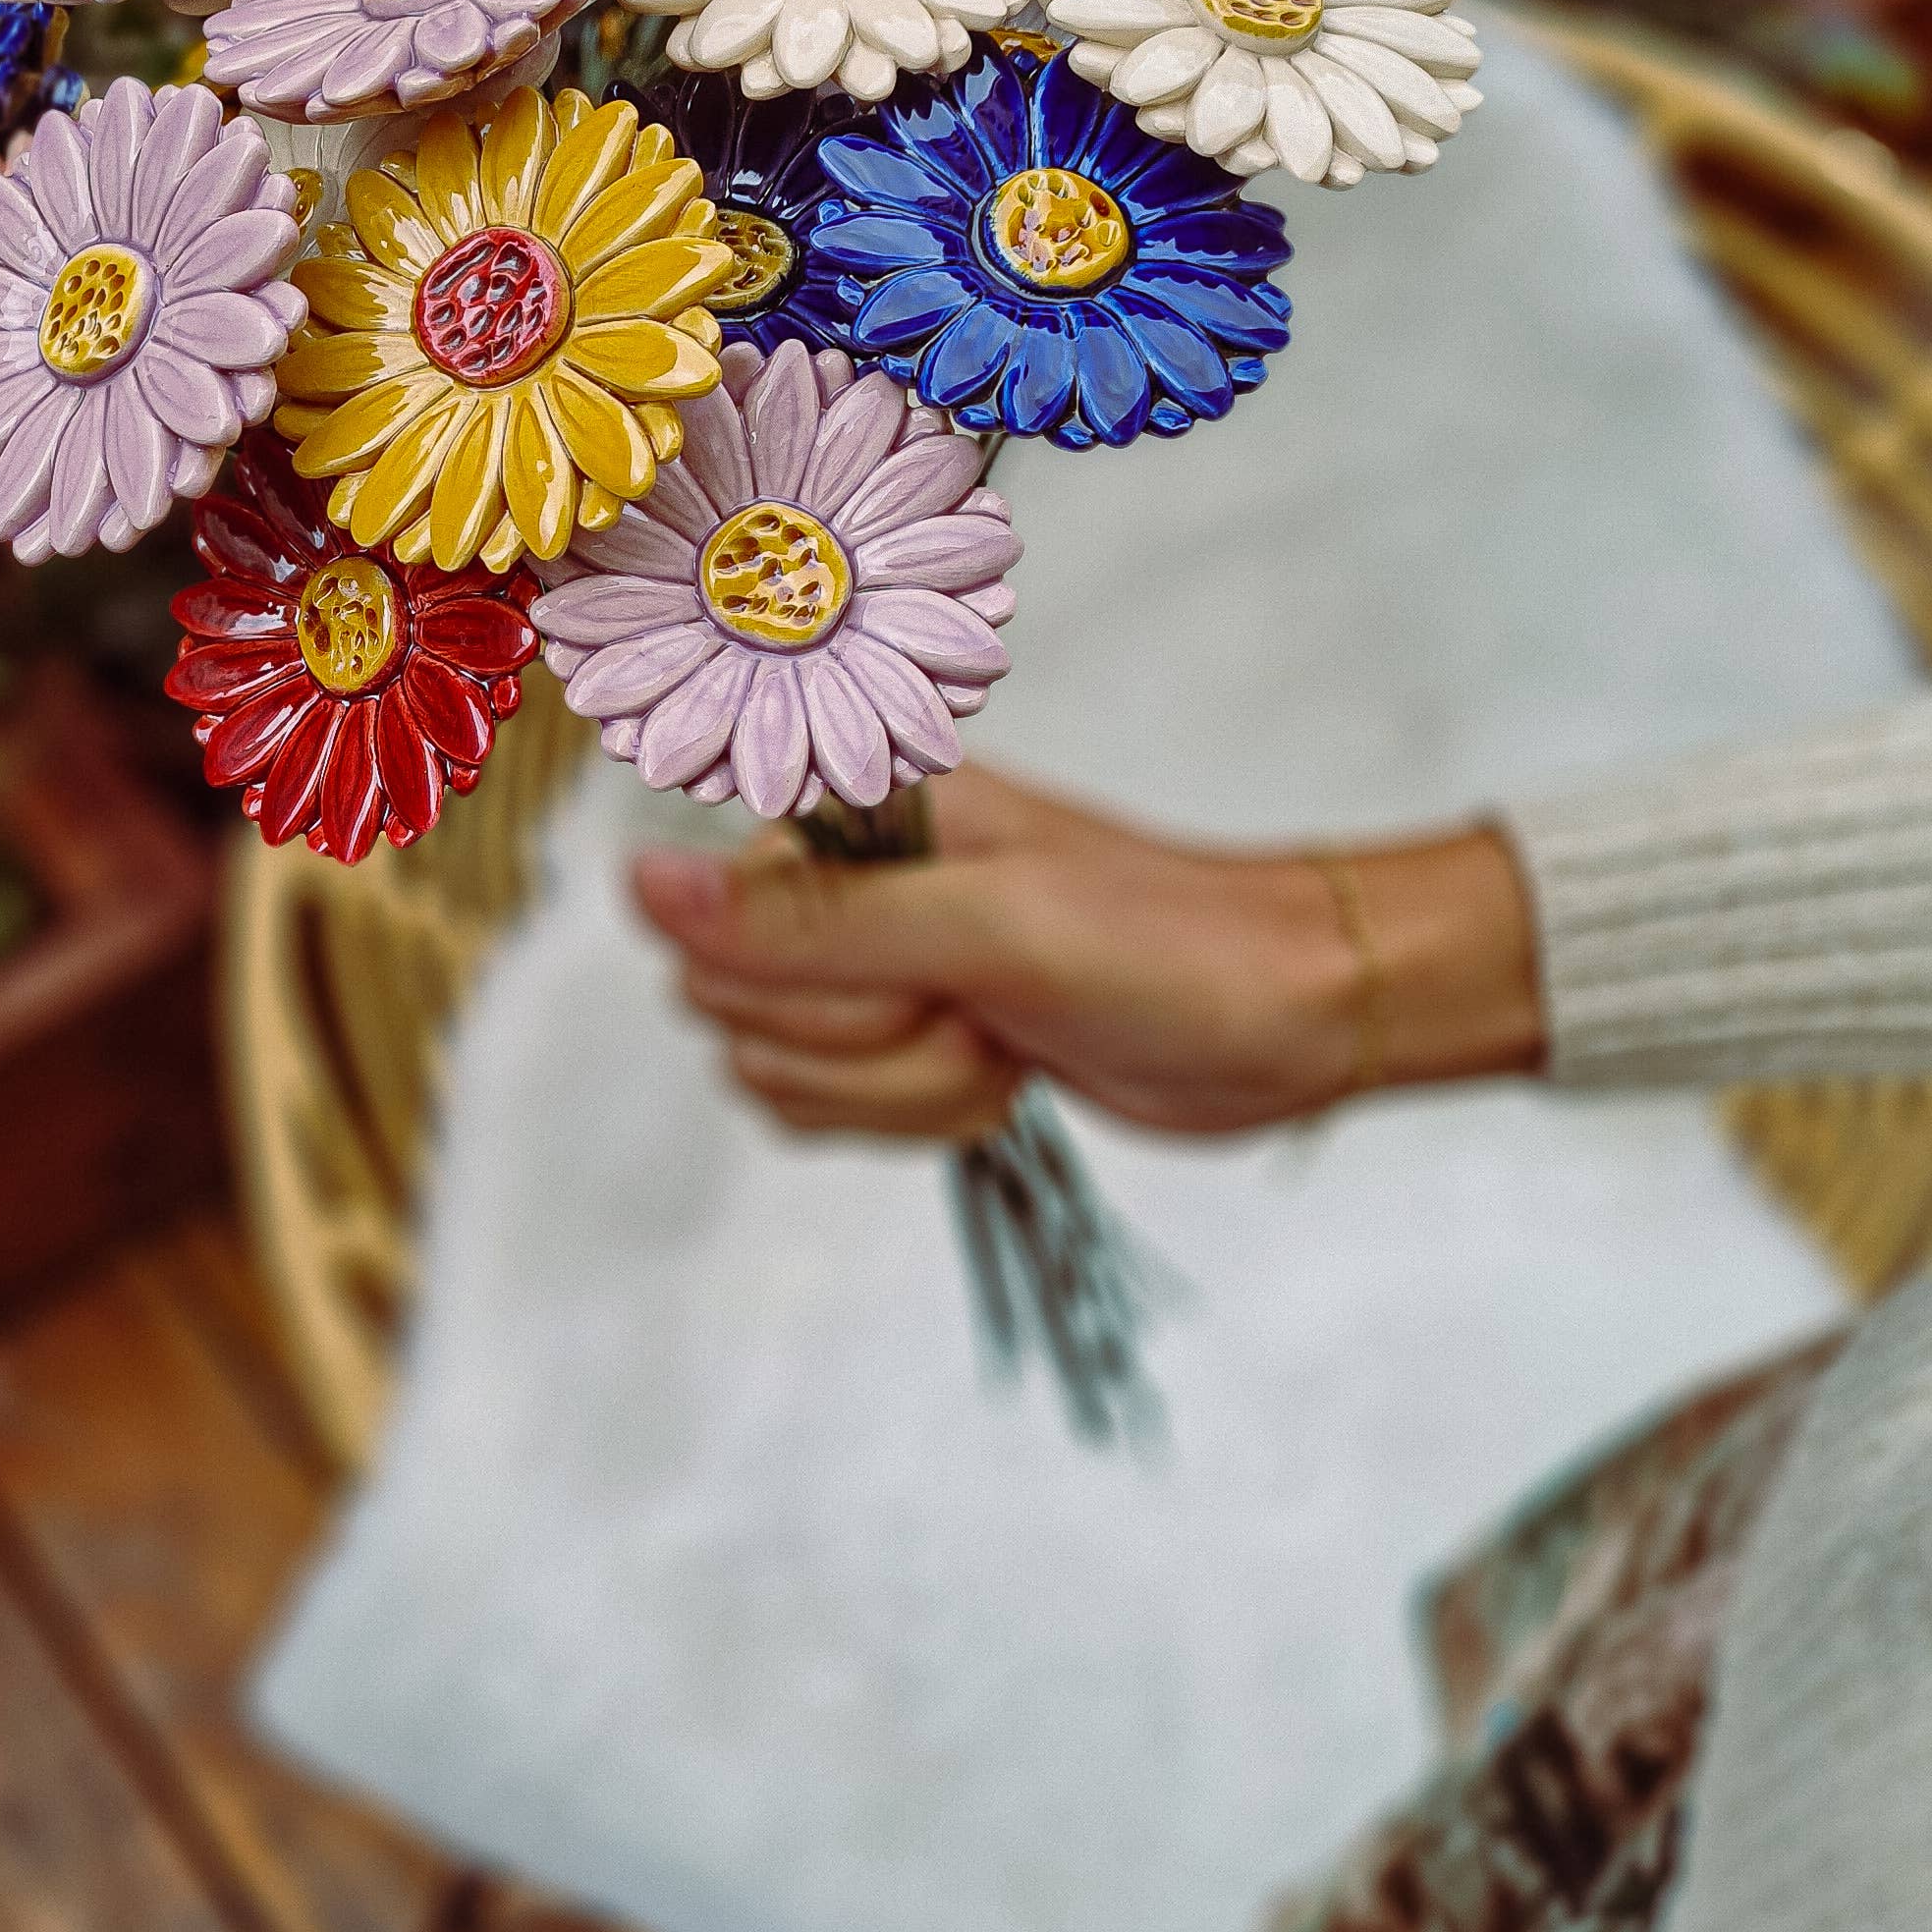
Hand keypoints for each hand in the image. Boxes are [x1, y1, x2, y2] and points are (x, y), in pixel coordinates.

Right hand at [629, 764, 1544, 1145]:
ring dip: (903, 1091)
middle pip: (738, 1014)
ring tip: (1004, 1039)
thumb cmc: (1170, 948)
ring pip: (781, 1078)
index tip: (932, 974)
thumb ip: (807, 921)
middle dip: (869, 1048)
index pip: (717, 933)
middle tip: (984, 1006)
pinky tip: (1002, 1072)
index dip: (821, 988)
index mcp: (853, 815)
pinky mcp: (907, 1038)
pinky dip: (916, 1116)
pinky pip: (830, 1110)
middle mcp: (847, 880)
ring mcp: (878, 964)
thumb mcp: (988, 931)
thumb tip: (637, 887)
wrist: (1294, 1013)